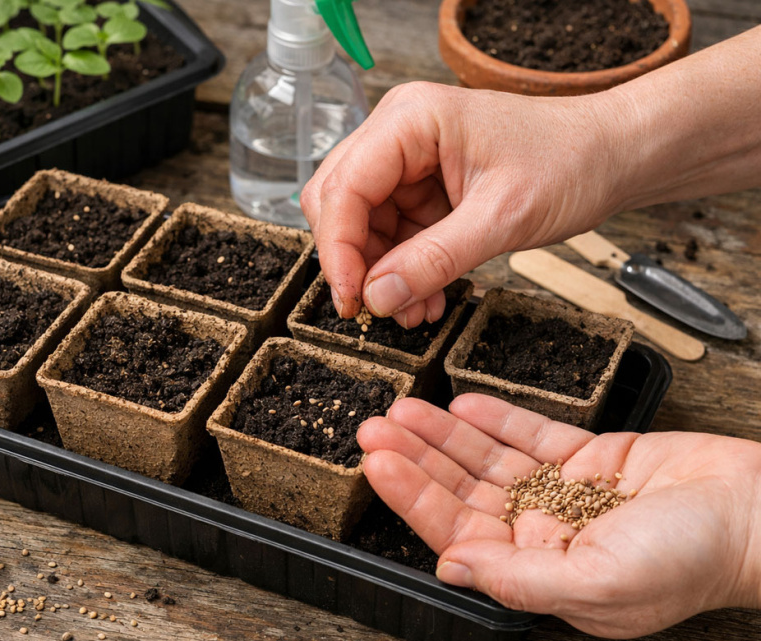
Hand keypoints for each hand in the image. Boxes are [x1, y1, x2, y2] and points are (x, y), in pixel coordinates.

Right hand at [299, 82, 634, 326]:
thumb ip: (435, 259)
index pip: (343, 188)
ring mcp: (408, 160)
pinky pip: (392, 233)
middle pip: (338, 203)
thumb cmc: (570, 162)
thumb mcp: (502, 218)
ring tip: (413, 311)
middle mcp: (398, 133)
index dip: (338, 250)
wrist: (612, 156)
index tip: (351, 300)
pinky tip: (426, 297)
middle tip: (374, 309)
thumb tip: (377, 297)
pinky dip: (402, 269)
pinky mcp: (421, 186)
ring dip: (380, 273)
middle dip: (354, 262)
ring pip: (361, 224)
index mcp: (410, 120)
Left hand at [357, 395, 760, 638]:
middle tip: (373, 426)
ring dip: (446, 433)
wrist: (760, 512)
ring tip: (405, 406)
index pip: (457, 531)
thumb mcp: (598, 582)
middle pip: (463, 491)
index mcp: (539, 573)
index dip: (414, 496)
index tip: (378, 463)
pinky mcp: (589, 459)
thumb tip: (450, 568)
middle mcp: (543, 536)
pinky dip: (497, 417)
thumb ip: (517, 578)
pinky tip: (462, 401)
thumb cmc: (693, 560)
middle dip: (418, 458)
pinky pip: (531, 435)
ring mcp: (564, 495)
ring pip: (488, 459)